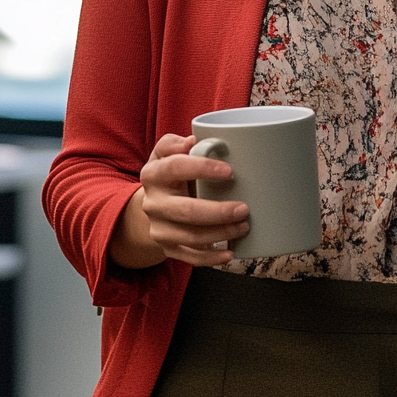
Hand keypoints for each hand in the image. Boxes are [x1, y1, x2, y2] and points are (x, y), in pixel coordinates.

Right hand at [108, 134, 249, 268]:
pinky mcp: (167, 247)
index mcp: (153, 173)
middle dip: (218, 212)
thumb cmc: (171, 171)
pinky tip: (229, 252)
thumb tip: (196, 139)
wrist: (154, 201)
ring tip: (244, 226)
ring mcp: (158, 228)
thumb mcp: (168, 152)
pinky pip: (189, 257)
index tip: (229, 171)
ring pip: (190, 236)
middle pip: (186, 211)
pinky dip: (211, 258)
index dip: (202, 168)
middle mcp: (152, 202)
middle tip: (244, 209)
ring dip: (221, 234)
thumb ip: (178, 143)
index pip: (175, 167)